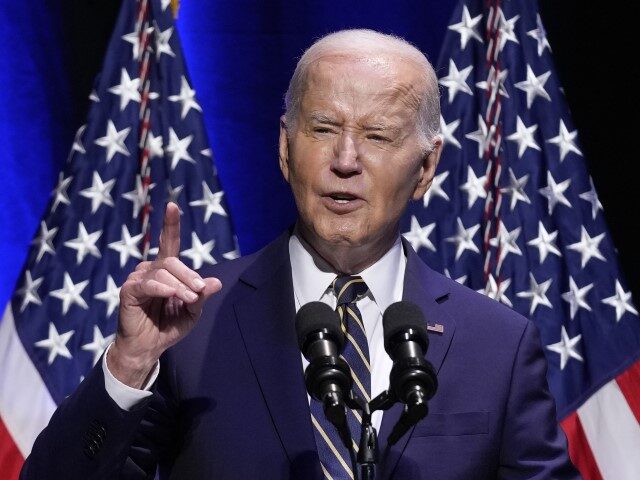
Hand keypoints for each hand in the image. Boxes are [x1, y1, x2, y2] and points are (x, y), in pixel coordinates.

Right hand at [107, 202, 221, 387]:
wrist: (150, 347)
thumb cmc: (169, 326)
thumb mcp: (192, 310)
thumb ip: (201, 295)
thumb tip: (216, 282)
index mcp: (166, 271)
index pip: (169, 243)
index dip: (171, 224)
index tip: (172, 205)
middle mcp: (150, 270)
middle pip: (172, 261)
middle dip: (189, 276)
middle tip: (198, 292)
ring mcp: (137, 279)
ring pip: (163, 272)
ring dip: (180, 286)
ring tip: (188, 300)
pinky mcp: (128, 291)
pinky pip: (148, 284)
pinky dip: (163, 288)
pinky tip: (170, 295)